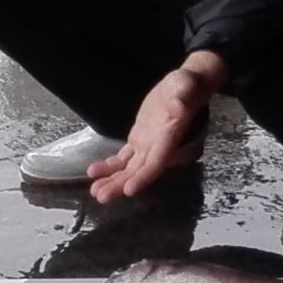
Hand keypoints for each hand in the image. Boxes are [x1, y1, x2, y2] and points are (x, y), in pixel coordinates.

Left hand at [85, 52, 226, 203]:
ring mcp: (148, 146)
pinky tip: (94, 172)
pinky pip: (124, 158)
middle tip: (101, 197)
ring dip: (112, 180)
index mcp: (169, 139)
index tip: (129, 190)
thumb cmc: (188, 86)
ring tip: (94, 191)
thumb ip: (183, 97)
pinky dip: (110, 166)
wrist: (187, 86)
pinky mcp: (140, 140)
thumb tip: (178, 105)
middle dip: (120, 185)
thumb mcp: (186, 86)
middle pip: (138, 172)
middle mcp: (158, 148)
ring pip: (129, 168)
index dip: (143, 177)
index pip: (156, 163)